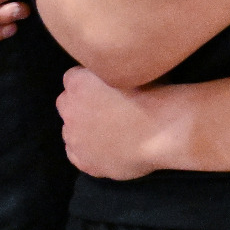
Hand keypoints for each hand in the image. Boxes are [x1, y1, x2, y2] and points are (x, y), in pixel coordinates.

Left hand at [58, 67, 184, 179]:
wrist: (162, 130)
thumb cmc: (153, 92)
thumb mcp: (132, 67)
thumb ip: (113, 70)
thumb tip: (115, 72)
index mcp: (78, 82)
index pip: (73, 77)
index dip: (91, 81)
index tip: (108, 85)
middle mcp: (70, 109)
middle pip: (67, 103)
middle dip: (82, 104)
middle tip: (108, 107)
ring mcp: (74, 138)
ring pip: (70, 130)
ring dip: (84, 128)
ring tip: (111, 130)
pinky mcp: (84, 162)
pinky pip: (76, 154)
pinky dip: (88, 151)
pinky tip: (108, 148)